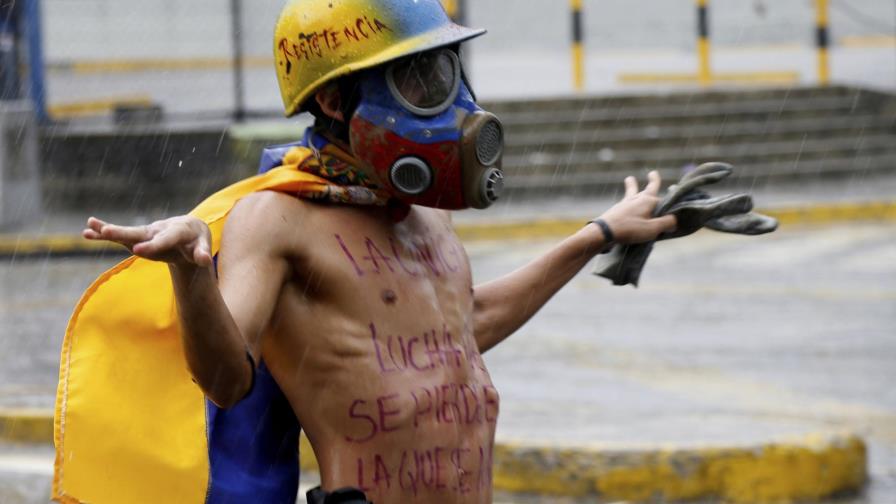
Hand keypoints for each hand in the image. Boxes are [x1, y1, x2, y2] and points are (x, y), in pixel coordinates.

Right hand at [83, 215, 212, 266]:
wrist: (190, 232)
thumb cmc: (198, 241)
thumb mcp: (204, 246)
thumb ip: (204, 253)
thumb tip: (205, 261)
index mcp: (177, 231)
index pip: (164, 239)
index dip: (153, 245)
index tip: (137, 251)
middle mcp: (159, 229)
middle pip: (140, 232)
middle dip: (124, 232)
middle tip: (107, 231)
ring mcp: (147, 233)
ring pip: (127, 232)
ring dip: (108, 230)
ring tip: (89, 227)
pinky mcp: (139, 238)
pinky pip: (121, 237)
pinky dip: (105, 235)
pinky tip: (87, 233)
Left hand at [596, 171, 676, 244]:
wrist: (604, 231)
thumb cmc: (630, 229)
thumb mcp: (653, 228)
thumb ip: (667, 223)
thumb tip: (675, 220)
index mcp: (649, 200)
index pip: (665, 201)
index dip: (671, 208)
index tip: (674, 218)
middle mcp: (638, 198)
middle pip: (649, 188)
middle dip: (653, 181)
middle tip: (653, 173)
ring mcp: (626, 202)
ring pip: (632, 191)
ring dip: (632, 185)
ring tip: (630, 179)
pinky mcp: (617, 209)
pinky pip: (625, 201)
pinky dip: (627, 199)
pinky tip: (625, 202)